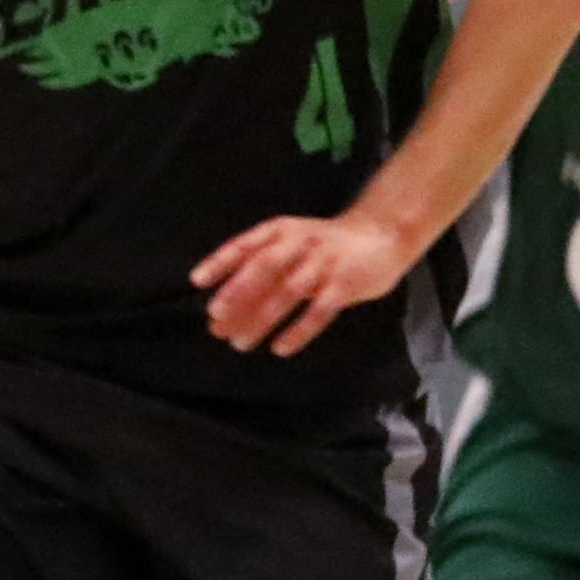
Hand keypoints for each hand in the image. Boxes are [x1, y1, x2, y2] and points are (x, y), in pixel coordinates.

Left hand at [192, 212, 424, 355]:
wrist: (381, 236)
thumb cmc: (324, 246)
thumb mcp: (290, 245)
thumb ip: (259, 272)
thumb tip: (220, 311)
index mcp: (281, 230)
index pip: (245, 244)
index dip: (220, 261)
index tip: (198, 281)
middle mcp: (300, 243)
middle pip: (265, 267)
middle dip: (238, 292)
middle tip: (216, 317)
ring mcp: (324, 264)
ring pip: (288, 293)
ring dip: (261, 319)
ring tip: (239, 343)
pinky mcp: (345, 285)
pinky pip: (319, 312)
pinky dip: (298, 331)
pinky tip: (280, 348)